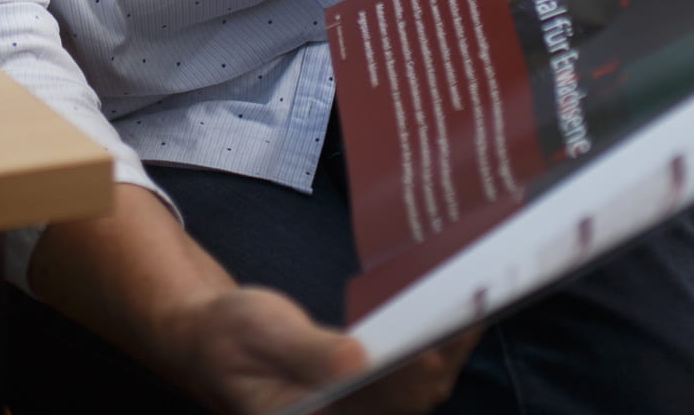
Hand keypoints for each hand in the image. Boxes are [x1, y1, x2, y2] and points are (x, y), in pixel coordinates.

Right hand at [165, 287, 474, 414]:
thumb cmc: (229, 337)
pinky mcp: (374, 391)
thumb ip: (307, 350)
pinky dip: (438, 337)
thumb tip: (357, 359)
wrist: (212, 342)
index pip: (378, 404)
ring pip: (424, 384)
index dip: (410, 374)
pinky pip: (415, 371)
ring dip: (451, 341)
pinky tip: (457, 305)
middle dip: (445, 349)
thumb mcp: (258, 334)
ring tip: (480, 292)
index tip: (437, 336)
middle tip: (477, 296)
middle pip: (414, 396)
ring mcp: (365, 410)